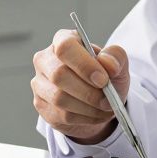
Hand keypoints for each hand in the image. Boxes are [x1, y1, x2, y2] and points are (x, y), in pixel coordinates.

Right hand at [31, 29, 129, 144]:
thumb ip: (116, 57)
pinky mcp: (40, 104)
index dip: (84, 65)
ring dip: (88, 107)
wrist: (97, 100)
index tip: (103, 80)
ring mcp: (39, 83)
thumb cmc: (104, 76)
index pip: (65, 48)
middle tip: (108, 100)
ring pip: (59, 98)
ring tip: (104, 108)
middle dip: (88, 92)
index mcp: (63, 40)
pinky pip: (60, 115)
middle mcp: (45, 59)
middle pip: (59, 75)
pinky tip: (94, 114)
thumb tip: (108, 63)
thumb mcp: (117, 63)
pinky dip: (83, 118)